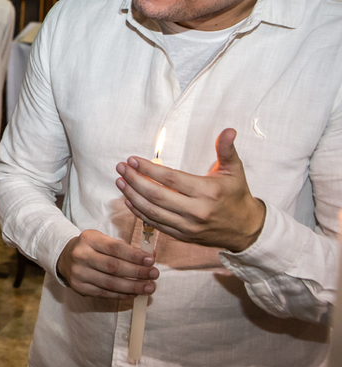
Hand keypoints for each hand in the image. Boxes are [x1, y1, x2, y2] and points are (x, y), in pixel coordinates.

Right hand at [57, 230, 157, 298]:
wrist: (65, 258)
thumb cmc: (91, 248)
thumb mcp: (103, 240)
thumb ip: (125, 248)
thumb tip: (150, 256)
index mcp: (89, 239)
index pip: (115, 248)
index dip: (134, 255)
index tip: (151, 260)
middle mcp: (81, 255)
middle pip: (113, 267)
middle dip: (137, 272)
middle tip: (154, 275)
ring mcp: (79, 273)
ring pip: (110, 283)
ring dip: (133, 286)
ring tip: (149, 287)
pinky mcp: (79, 287)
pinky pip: (104, 293)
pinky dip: (122, 294)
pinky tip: (134, 293)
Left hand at [115, 128, 266, 252]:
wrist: (246, 230)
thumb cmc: (237, 195)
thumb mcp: (235, 171)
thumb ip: (227, 150)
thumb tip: (228, 130)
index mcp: (207, 192)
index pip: (170, 179)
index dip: (148, 169)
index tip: (133, 159)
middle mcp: (196, 211)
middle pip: (156, 195)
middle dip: (134, 180)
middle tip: (121, 168)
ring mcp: (188, 226)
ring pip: (152, 211)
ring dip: (132, 196)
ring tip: (120, 181)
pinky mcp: (183, 236)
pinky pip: (156, 224)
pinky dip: (140, 212)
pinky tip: (129, 200)